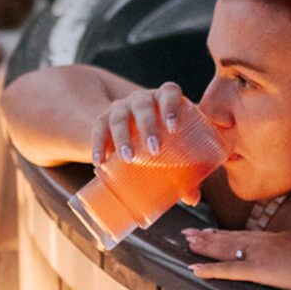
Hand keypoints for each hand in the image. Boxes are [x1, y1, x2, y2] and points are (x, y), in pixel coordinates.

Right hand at [89, 81, 201, 204]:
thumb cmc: (161, 139)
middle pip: (143, 105)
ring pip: (119, 117)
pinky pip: (98, 129)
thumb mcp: (173, 146)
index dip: (171, 106)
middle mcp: (141, 99)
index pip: (169, 91)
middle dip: (148, 126)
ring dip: (123, 138)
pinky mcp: (102, 119)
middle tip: (154, 150)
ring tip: (128, 159)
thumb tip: (192, 198)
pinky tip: (99, 163)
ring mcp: (120, 107)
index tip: (173, 128)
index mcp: (163, 100)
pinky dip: (98, 146)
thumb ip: (186, 169)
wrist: (129, 128)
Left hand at [182, 227, 290, 289]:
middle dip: (207, 236)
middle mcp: (265, 243)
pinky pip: (228, 270)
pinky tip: (194, 269)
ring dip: (203, 247)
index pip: (246, 234)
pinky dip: (209, 270)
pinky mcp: (258, 271)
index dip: (227, 233)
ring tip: (187, 243)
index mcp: (278, 238)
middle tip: (188, 233)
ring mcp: (260, 255)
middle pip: (230, 238)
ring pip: (224, 249)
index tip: (212, 230)